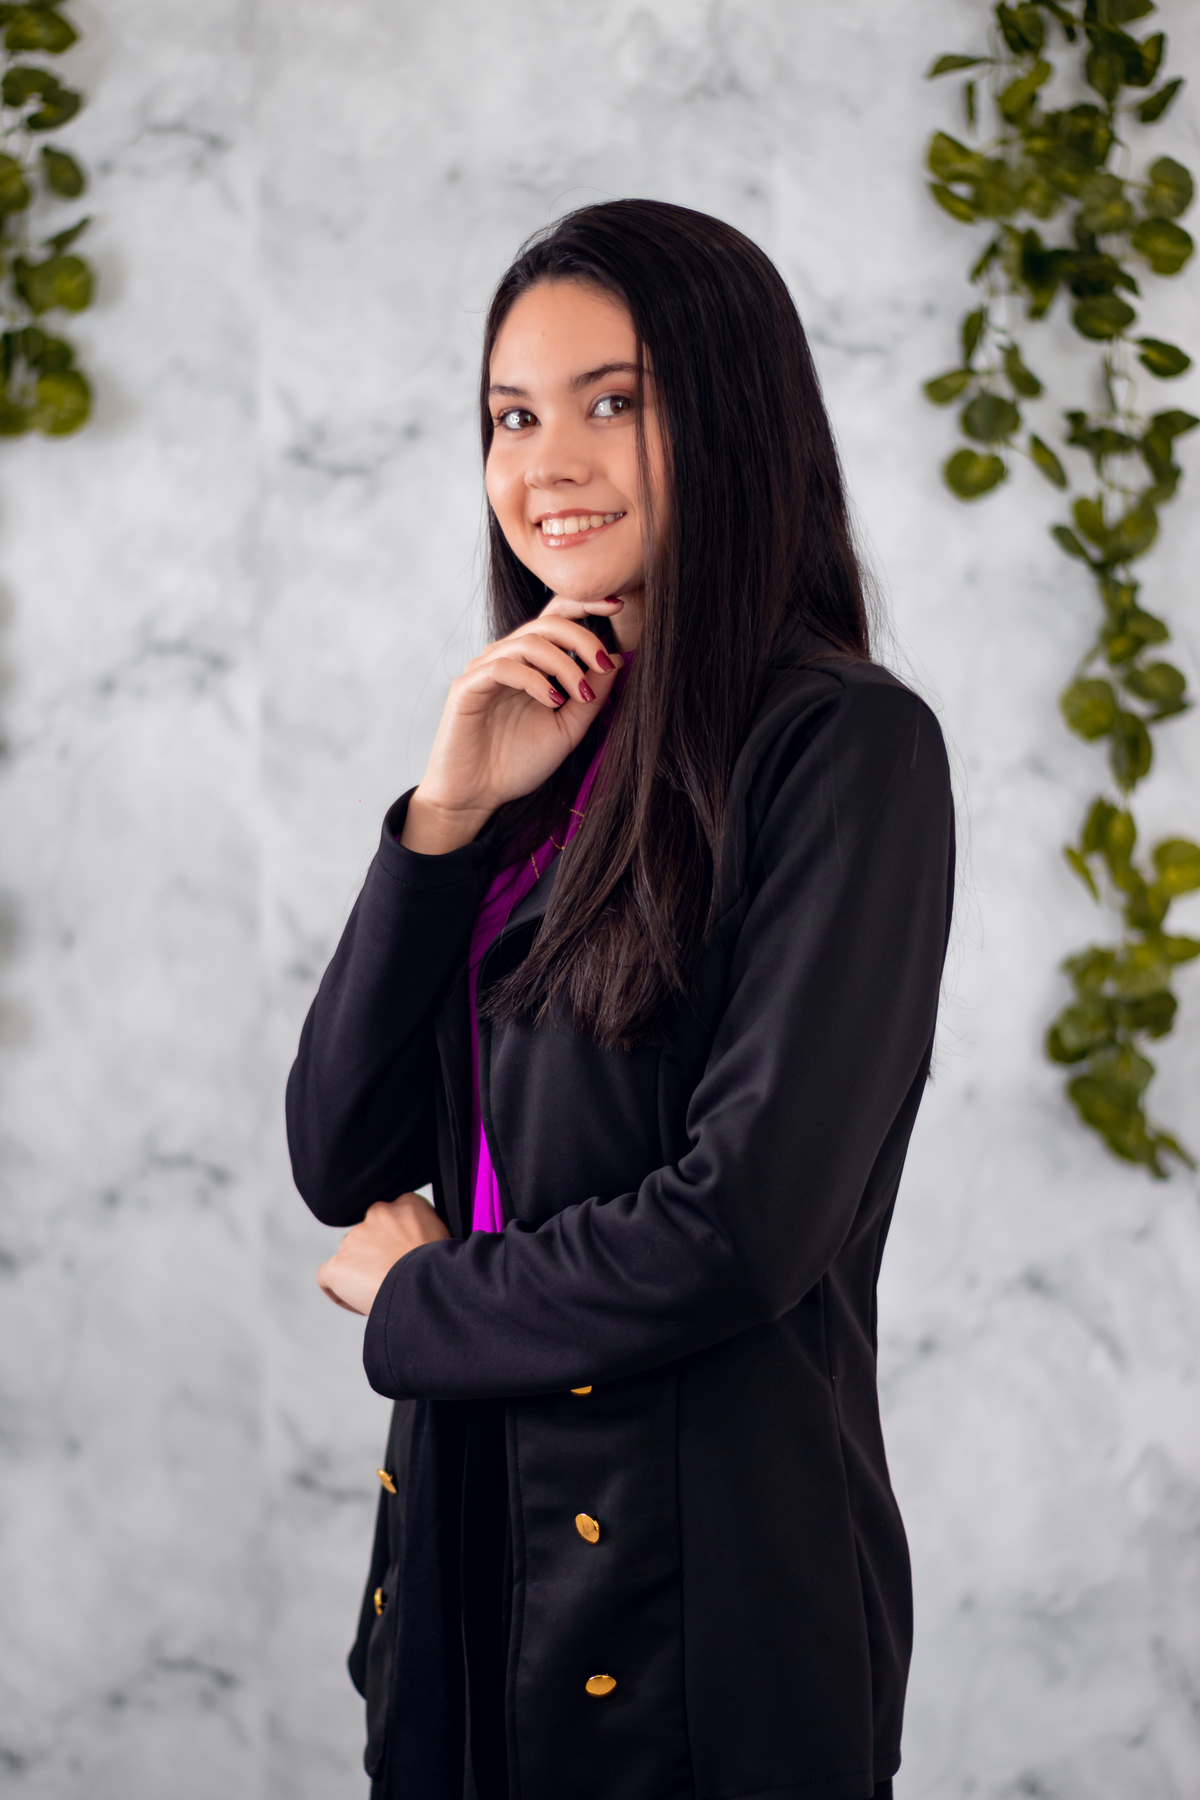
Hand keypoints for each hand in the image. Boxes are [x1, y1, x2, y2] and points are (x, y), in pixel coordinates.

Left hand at [316, 1193, 450, 1315]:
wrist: (427, 1288)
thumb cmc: (443, 1269)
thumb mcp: (444, 1235)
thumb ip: (421, 1228)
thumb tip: (411, 1241)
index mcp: (406, 1203)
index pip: (391, 1218)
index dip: (395, 1242)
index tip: (405, 1260)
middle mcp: (377, 1213)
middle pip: (367, 1236)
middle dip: (375, 1256)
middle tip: (393, 1279)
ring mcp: (354, 1238)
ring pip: (349, 1256)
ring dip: (360, 1273)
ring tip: (382, 1293)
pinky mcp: (337, 1265)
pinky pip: (327, 1278)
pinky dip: (339, 1292)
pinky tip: (360, 1303)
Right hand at [401, 595, 625, 854]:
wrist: (477, 797)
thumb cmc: (519, 763)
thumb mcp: (568, 728)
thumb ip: (592, 696)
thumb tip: (615, 657)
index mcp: (531, 663)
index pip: (557, 617)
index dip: (585, 604)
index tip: (617, 606)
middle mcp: (507, 657)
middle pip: (547, 623)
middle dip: (581, 637)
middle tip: (603, 664)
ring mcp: (484, 670)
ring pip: (527, 641)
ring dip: (562, 664)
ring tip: (578, 695)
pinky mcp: (467, 687)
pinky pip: (502, 667)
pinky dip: (534, 680)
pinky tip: (553, 701)